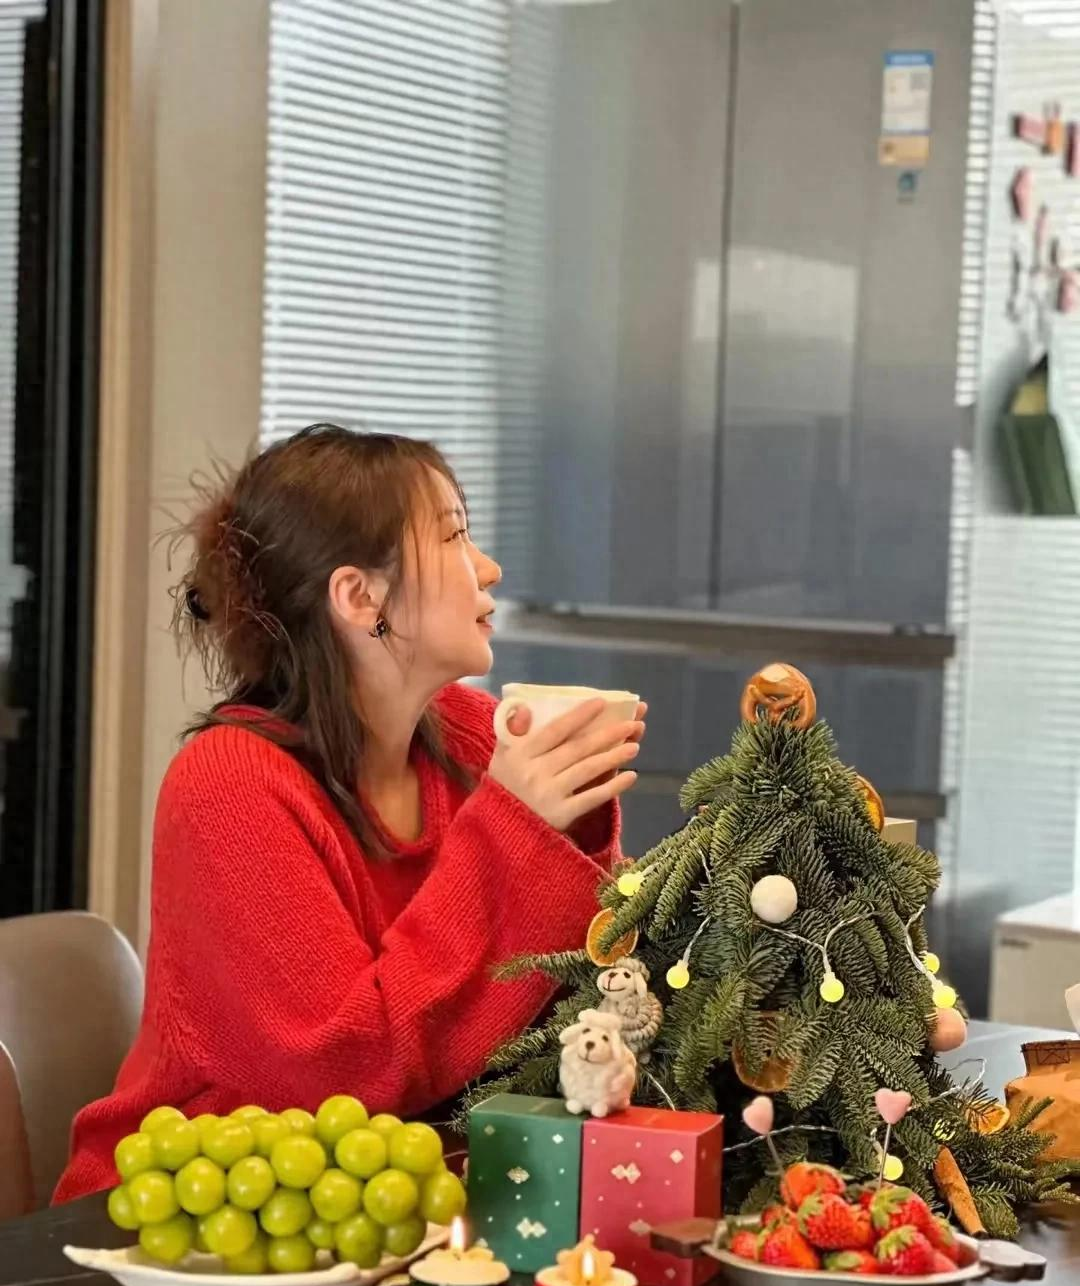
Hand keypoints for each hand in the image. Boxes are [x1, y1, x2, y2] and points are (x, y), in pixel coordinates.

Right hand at [488, 699, 645, 832]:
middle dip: (607, 735)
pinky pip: (591, 799)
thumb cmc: (504, 785)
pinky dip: (612, 787)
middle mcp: (536, 772)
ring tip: (634, 746)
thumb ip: (513, 731)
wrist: (499, 829)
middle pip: (577, 749)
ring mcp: (549, 794)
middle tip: (632, 724)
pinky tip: (630, 776)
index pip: (555, 730)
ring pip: (587, 770)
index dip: (579, 716)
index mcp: (521, 753)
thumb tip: (525, 707)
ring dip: (613, 757)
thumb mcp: (501, 755)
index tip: (602, 702)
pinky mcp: (561, 815)